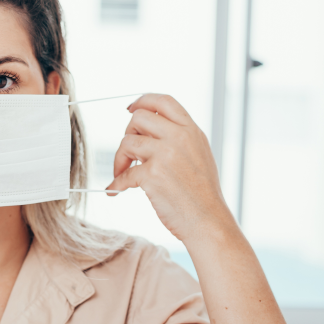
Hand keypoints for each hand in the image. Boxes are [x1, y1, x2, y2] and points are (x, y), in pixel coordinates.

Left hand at [106, 94, 234, 242]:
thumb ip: (178, 138)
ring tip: (121, 172)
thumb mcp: (199, 154)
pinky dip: (116, 183)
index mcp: (192, 131)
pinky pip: (124, 173)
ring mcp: (166, 155)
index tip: (130, 109)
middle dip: (128, 133)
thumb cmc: (201, 193)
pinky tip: (115, 190)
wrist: (208, 221)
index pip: (164, 101)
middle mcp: (180, 138)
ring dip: (119, 159)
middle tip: (129, 152)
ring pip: (127, 142)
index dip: (142, 101)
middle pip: (139, 118)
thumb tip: (148, 130)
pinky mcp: (153, 175)